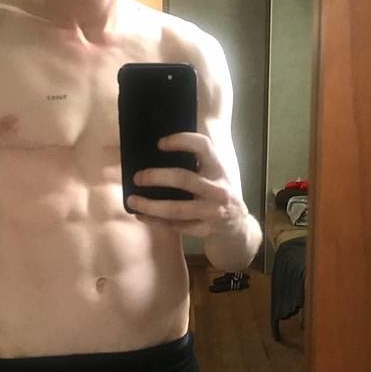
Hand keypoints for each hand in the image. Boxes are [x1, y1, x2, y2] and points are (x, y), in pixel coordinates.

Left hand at [127, 132, 247, 238]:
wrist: (238, 227)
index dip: (181, 141)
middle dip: (156, 177)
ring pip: (176, 209)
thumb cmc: (218, 194)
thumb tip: (156, 154)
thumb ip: (197, 164)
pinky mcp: (205, 230)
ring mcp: (212, 212)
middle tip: (137, 177)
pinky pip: (175, 226)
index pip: (203, 147)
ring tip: (132, 200)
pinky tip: (141, 216)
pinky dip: (155, 221)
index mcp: (219, 169)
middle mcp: (219, 190)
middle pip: (183, 179)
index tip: (160, 144)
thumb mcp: (215, 175)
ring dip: (150, 205)